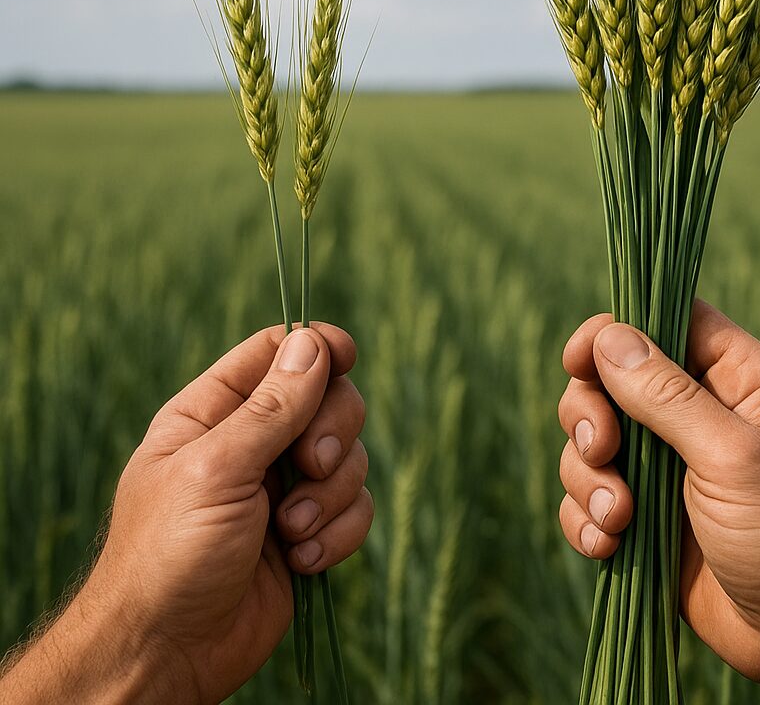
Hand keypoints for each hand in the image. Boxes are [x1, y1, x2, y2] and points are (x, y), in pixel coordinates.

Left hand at [1, 324, 372, 704]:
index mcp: (214, 412)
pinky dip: (338, 535)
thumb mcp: (216, 469)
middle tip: (308, 467)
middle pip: (328, 399)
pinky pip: (356, 509)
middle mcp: (253, 443)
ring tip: (290, 533)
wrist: (166, 656)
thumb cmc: (169, 556)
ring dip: (330, 496)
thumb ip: (272, 407)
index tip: (346, 358)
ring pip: (350, 456)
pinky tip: (300, 562)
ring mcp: (284, 488)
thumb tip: (314, 342)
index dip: (317, 348)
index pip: (277, 352)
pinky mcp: (310, 532)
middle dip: (331, 433)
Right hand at [556, 303, 759, 702]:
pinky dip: (586, 517)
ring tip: (618, 517)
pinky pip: (589, 496)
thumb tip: (609, 337)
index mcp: (739, 379)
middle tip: (602, 448)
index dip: (616, 330)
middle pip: (612, 378)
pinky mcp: (645, 513)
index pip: (668, 321)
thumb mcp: (733, 456)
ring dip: (588, 476)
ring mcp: (669, 464)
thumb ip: (668, 395)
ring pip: (592, 439)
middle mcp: (700, 412)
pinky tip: (609, 544)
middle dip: (591, 414)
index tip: (578, 358)